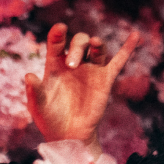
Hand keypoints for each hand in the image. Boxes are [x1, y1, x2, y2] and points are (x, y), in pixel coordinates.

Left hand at [24, 23, 139, 156]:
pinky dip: (128, 48)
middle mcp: (74, 63)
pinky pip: (118, 61)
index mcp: (55, 65)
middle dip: (77, 48)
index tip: (59, 29)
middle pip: (79, 43)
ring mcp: (90, 70)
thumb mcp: (37, 105)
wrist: (68, 135)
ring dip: (96, 44)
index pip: (56, 44)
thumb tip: (28, 76)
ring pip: (97, 48)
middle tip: (72, 64)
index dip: (58, 34)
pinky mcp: (105, 80)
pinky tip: (136, 34)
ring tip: (94, 43)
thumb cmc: (49, 119)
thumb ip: (34, 90)